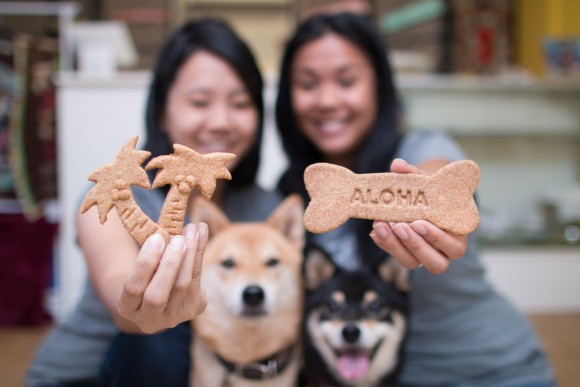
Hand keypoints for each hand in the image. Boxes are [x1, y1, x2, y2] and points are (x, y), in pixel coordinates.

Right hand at [117, 223, 207, 332]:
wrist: (160, 296)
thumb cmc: (145, 274)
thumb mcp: (140, 267)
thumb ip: (150, 253)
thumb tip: (169, 224)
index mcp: (127, 308)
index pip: (133, 288)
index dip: (145, 263)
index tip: (156, 239)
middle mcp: (149, 319)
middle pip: (158, 294)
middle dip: (170, 264)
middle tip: (178, 238)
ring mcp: (173, 317)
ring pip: (183, 285)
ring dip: (190, 254)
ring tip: (192, 230)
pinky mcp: (193, 309)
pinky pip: (197, 278)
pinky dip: (199, 253)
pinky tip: (201, 232)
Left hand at [369, 158, 466, 273]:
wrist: (421, 198)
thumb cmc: (430, 190)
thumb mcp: (425, 180)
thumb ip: (413, 174)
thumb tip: (398, 165)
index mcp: (458, 233)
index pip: (455, 245)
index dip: (437, 237)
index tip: (418, 222)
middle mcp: (446, 250)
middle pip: (437, 263)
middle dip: (415, 244)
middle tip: (398, 225)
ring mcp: (426, 256)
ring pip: (414, 263)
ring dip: (395, 246)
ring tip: (380, 225)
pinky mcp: (408, 256)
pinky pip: (397, 257)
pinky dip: (385, 243)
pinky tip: (375, 230)